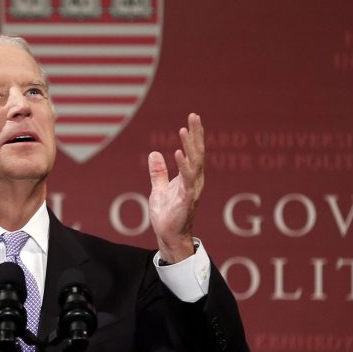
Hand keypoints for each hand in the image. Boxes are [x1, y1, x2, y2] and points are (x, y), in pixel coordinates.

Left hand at [148, 113, 204, 262]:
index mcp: (189, 177)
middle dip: (196, 134)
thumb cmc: (167, 215)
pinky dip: (183, 165)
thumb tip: (154, 153)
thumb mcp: (159, 189)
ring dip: (190, 145)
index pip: (194, 152)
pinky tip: (178, 152)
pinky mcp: (186, 199)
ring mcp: (192, 190)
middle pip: (198, 153)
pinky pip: (187, 180)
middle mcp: (195, 181)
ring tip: (184, 129)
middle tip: (194, 115)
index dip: (194, 135)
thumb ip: (158, 172)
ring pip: (194, 163)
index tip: (192, 118)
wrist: (168, 236)